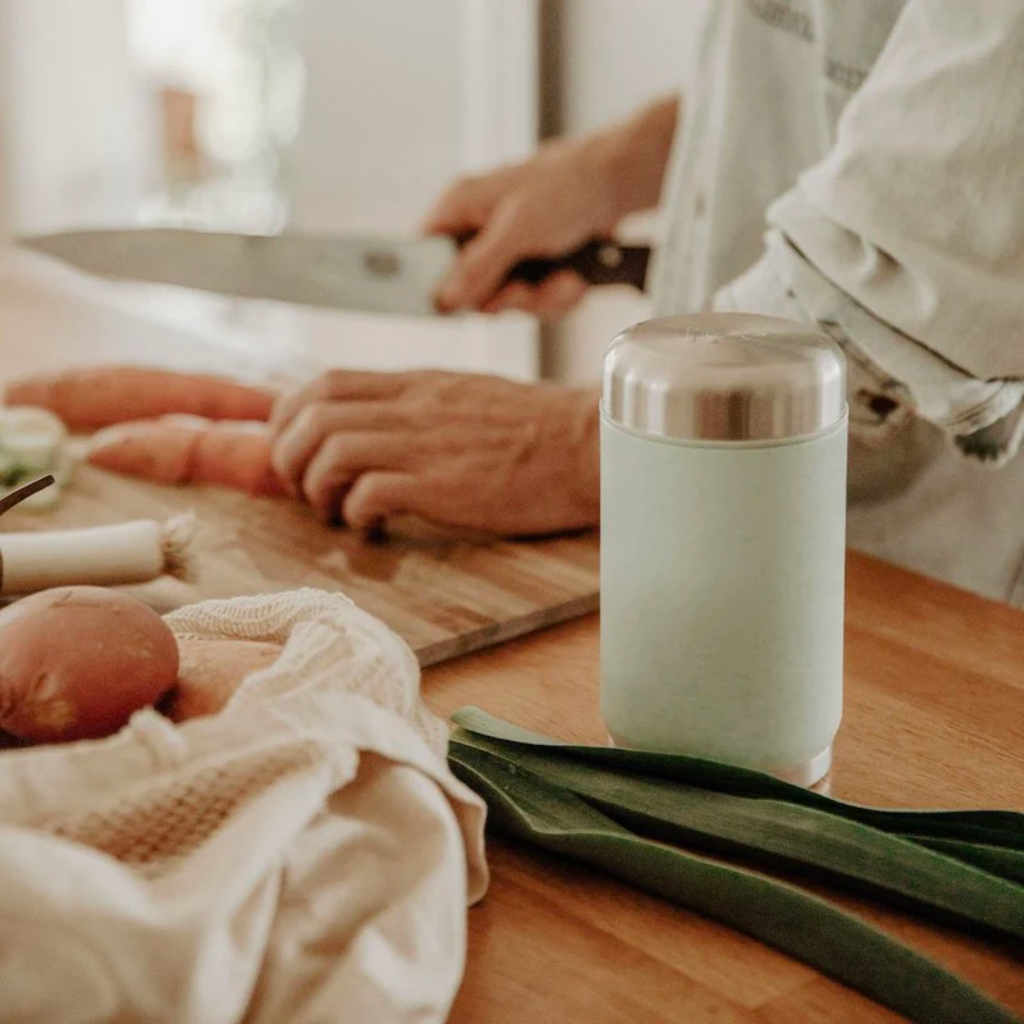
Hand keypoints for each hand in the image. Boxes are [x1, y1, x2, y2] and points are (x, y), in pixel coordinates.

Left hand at [269, 369, 600, 535]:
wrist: (589, 443)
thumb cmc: (538, 428)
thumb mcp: (468, 396)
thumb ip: (419, 404)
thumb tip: (376, 422)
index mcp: (418, 384)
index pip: (325, 382)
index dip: (289, 416)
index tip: (292, 447)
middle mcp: (413, 407)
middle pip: (313, 415)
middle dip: (289, 456)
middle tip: (305, 489)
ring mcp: (427, 445)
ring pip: (331, 452)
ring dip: (317, 488)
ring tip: (336, 512)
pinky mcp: (445, 486)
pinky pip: (370, 493)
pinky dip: (356, 513)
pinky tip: (374, 527)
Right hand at [424, 96, 679, 316]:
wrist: (620, 184)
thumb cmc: (566, 186)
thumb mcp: (516, 229)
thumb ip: (476, 266)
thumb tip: (443, 300)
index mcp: (458, 209)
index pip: (421, 257)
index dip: (435, 286)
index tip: (456, 306)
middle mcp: (478, 232)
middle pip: (469, 292)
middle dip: (507, 298)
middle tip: (525, 289)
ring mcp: (507, 252)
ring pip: (507, 302)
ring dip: (542, 300)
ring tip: (566, 279)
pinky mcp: (535, 267)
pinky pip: (536, 302)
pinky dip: (560, 296)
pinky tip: (575, 279)